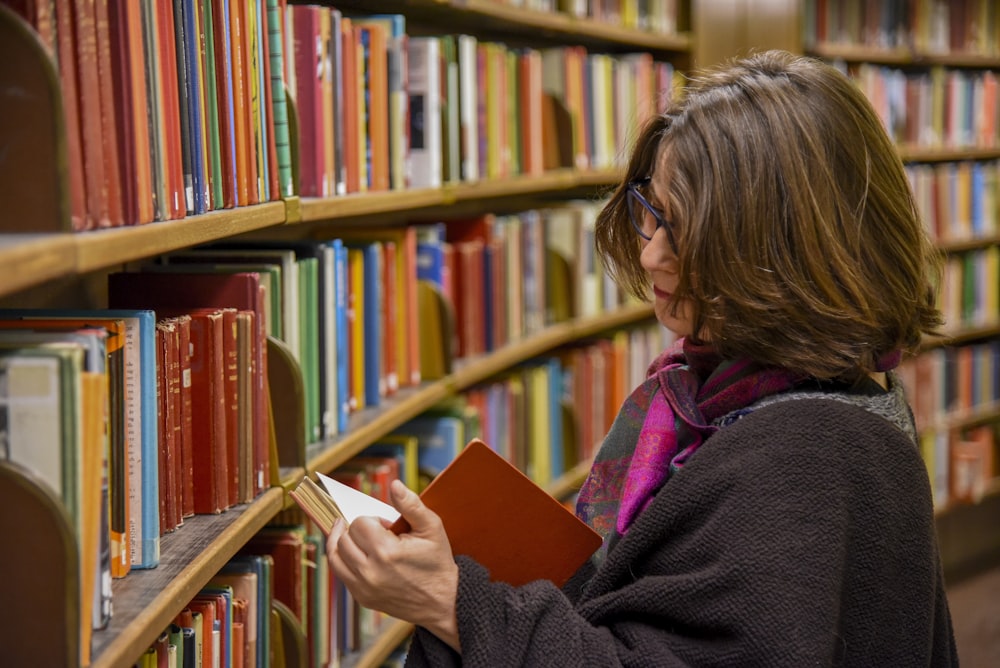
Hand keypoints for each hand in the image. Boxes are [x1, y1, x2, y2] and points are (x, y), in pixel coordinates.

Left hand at [327, 479, 460, 651]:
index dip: (372, 519)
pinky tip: (355, 552)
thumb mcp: (431, 528)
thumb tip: (395, 485)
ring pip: (335, 555)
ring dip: (343, 542)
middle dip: (357, 529)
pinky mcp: (361, 597)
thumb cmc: (437, 563)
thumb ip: (411, 504)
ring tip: (354, 535)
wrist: (442, 602)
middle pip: (344, 538)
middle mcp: (370, 571)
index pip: (360, 523)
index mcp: (387, 552)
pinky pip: (340, 572)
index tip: (387, 526)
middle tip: (375, 532)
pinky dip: (343, 559)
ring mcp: (363, 587)